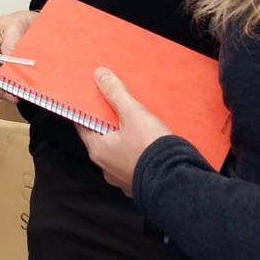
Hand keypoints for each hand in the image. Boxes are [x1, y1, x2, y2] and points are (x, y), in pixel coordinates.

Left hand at [76, 68, 172, 195]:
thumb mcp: (133, 114)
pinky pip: (132, 164)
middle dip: (108, 124)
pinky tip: (146, 145)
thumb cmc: (151, 149)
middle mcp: (105, 167)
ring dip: (123, 140)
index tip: (92, 99)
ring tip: (136, 126)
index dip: (88, 110)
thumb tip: (100, 76)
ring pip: (117, 153)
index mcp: (98, 150)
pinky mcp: (137, 184)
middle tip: (117, 108)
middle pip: (101, 138)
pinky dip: (136, 154)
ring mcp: (121, 178)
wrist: (176, 180)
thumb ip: (115, 93)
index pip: (83, 125)